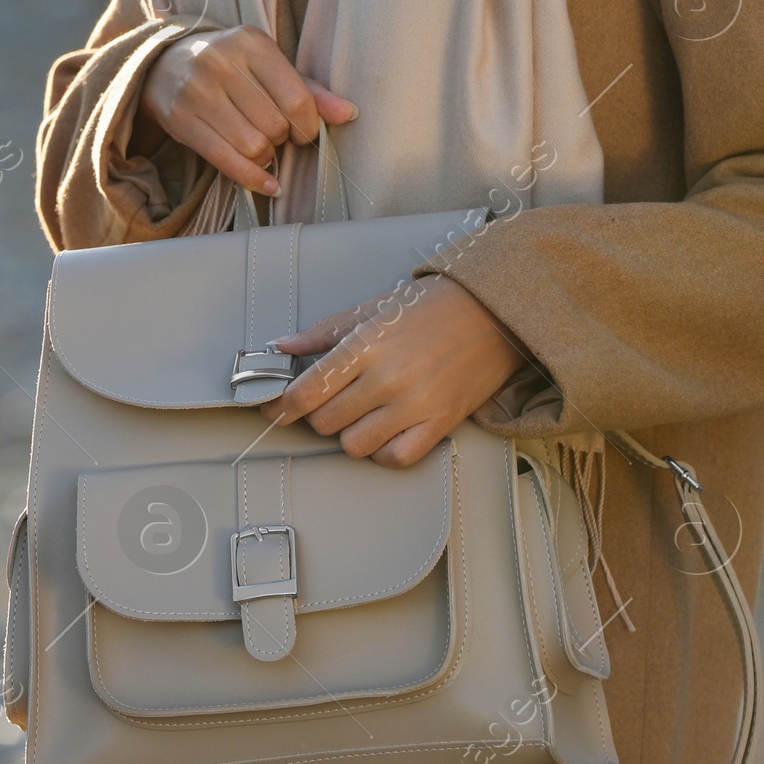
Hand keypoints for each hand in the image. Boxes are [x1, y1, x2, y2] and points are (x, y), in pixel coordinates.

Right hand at [140, 26, 355, 197]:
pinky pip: (225, 160)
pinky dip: (251, 179)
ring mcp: (198, 91)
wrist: (165, 62)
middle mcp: (222, 62)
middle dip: (282, 139)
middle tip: (275, 135)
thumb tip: (349, 113)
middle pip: (275, 125)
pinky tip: (266, 185)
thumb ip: (309, 89)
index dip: (308, 126)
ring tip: (261, 147)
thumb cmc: (230, 66)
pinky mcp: (181, 120)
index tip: (304, 133)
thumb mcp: (268, 66)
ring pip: (253, 145)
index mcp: (252, 43)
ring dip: (265, 156)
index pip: (297, 99)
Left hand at [263, 277, 523, 466]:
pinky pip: (394, 457)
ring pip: (354, 444)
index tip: (272, 409)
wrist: (490, 312)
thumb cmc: (430, 306)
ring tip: (360, 413)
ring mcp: (414, 404)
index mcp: (366, 344)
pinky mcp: (439, 423)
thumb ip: (324, 331)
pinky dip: (383, 450)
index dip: (280, 405)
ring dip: (349, 433)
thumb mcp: (372, 308)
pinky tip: (385, 430)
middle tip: (328, 401)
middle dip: (317, 415)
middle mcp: (387, 377)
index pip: (307, 390)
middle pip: (325, 421)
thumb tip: (283, 346)